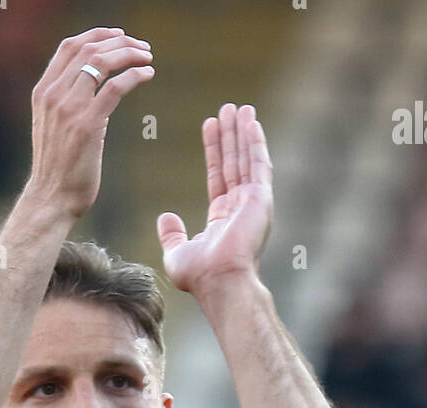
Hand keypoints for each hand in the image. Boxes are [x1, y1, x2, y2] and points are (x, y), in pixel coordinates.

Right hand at [28, 28, 154, 221]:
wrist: (51, 198)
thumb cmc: (56, 169)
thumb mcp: (52, 127)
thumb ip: (65, 103)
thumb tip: (91, 88)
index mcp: (42, 92)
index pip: (69, 47)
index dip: (96, 35)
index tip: (118, 35)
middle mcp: (53, 95)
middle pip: (88, 49)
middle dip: (119, 42)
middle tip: (141, 46)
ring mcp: (69, 108)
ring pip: (102, 62)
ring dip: (129, 54)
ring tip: (147, 57)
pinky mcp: (88, 125)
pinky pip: (116, 87)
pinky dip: (135, 75)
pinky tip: (147, 74)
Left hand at [157, 104, 272, 297]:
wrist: (218, 281)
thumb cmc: (199, 276)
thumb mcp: (176, 253)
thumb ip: (172, 234)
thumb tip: (166, 218)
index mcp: (223, 220)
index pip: (217, 176)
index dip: (213, 150)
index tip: (209, 126)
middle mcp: (240, 209)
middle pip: (233, 163)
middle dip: (230, 135)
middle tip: (227, 109)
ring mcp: (252, 203)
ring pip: (246, 159)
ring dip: (242, 133)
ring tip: (238, 108)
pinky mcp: (261, 199)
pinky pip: (259, 164)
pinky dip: (255, 142)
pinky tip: (251, 122)